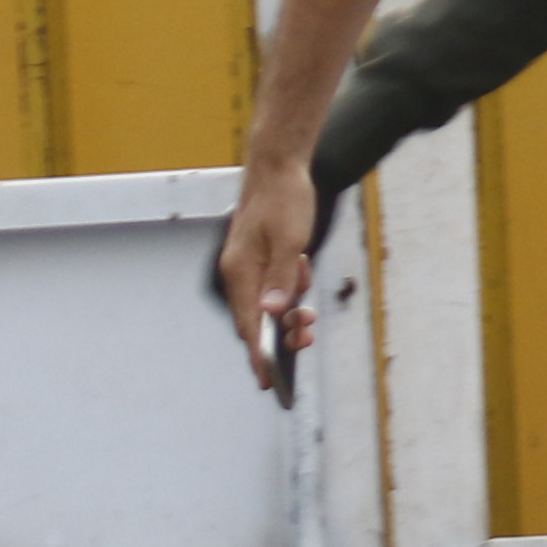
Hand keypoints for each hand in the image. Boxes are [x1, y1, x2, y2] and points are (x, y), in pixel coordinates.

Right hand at [217, 158, 321, 392]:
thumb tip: (273, 314)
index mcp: (240, 271)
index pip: (248, 325)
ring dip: (289, 310)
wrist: (278, 164)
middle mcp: (238, 272)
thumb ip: (281, 279)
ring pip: (266, 305)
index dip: (258, 355)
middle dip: (281, 334)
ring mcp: (247, 266)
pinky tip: (302, 270)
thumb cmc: (283, 198)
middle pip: (256, 320)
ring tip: (307, 308)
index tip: (267, 382)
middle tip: (306, 337)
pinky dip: (290, 288)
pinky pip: (273, 287)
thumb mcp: (290, 240)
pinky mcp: (257, 259)